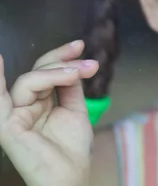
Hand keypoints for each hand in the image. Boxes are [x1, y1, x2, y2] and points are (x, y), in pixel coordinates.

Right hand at [0, 41, 98, 185]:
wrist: (71, 175)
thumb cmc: (72, 148)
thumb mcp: (74, 108)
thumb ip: (70, 85)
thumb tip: (73, 62)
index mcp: (39, 101)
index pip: (46, 71)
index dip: (61, 55)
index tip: (80, 45)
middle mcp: (24, 105)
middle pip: (38, 72)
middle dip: (63, 63)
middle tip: (87, 66)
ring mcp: (14, 114)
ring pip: (29, 81)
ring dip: (55, 73)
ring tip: (77, 74)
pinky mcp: (8, 126)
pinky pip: (0, 101)